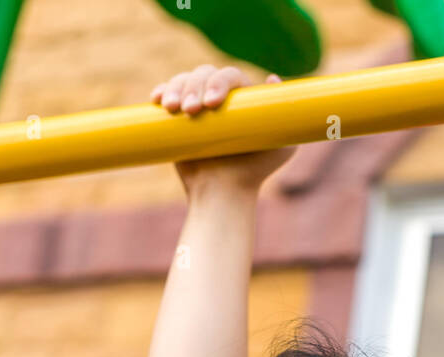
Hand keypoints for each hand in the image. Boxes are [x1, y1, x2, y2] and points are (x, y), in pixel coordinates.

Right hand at [151, 66, 295, 193]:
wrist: (224, 194)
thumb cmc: (254, 173)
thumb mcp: (281, 147)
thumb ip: (286, 118)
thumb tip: (273, 79)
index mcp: (242, 97)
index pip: (229, 76)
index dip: (219, 82)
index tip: (212, 104)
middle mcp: (220, 98)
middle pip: (203, 74)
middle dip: (193, 86)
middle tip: (191, 111)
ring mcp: (198, 106)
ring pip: (183, 81)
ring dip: (175, 87)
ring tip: (173, 108)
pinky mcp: (178, 118)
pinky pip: (167, 95)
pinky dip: (161, 92)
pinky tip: (157, 99)